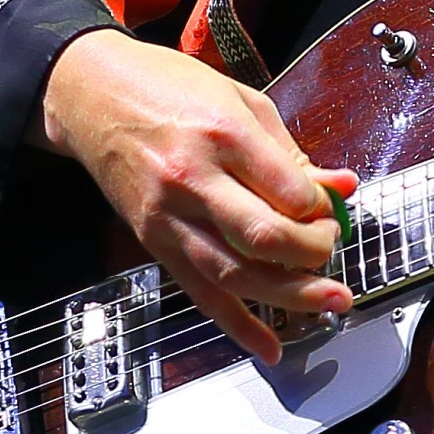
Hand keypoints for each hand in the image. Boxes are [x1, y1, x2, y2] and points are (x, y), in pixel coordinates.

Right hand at [40, 29, 359, 364]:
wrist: (93, 94)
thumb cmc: (172, 87)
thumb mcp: (243, 101)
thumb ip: (290, 151)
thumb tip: (340, 186)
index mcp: (222, 135)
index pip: (287, 190)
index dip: (321, 208)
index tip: (332, 206)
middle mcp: (192, 181)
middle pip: (263, 237)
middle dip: (312, 253)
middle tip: (333, 248)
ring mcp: (168, 218)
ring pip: (235, 275)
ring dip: (290, 296)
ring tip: (332, 303)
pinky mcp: (152, 243)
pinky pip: (199, 294)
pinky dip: (237, 325)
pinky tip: (269, 345)